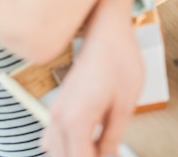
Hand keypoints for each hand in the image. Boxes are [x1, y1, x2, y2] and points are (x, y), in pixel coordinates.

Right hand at [41, 0, 142, 156]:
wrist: (107, 32)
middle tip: (109, 155)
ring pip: (54, 149)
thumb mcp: (125, 104)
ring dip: (74, 153)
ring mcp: (56, 110)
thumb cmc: (119, 60)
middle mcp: (59, 118)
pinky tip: (87, 141)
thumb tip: (109, 156)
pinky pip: (53, 136)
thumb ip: (113, 136)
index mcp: (76, 120)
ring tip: (99, 150)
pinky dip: (66, 145)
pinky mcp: (59, 104)